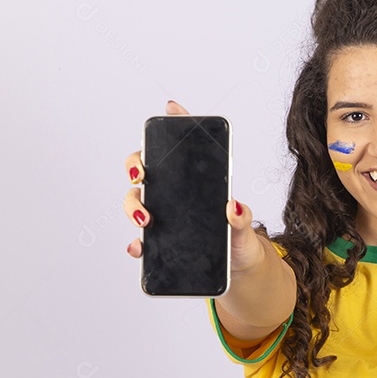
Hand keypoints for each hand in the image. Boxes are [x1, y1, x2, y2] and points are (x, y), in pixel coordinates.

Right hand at [123, 100, 266, 271]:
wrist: (237, 268)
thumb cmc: (238, 238)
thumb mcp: (244, 227)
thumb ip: (241, 218)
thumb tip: (233, 207)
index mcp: (195, 182)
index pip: (182, 147)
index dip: (175, 123)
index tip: (172, 109)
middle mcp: (173, 194)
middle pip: (145, 169)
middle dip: (135, 166)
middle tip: (140, 174)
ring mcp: (163, 216)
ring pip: (136, 202)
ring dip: (132, 206)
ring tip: (144, 219)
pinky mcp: (159, 243)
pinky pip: (141, 241)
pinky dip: (136, 243)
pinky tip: (137, 246)